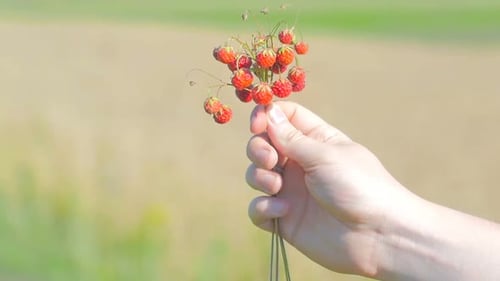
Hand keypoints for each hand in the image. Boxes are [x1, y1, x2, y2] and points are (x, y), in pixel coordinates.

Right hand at [246, 102, 412, 276]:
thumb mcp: (324, 155)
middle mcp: (300, 163)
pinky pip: (258, 209)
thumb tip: (269, 112)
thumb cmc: (360, 187)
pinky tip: (283, 210)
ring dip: (260, 177)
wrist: (378, 236)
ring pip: (256, 175)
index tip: (257, 124)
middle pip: (263, 144)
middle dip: (258, 148)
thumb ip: (291, 137)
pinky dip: (263, 207)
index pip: (283, 118)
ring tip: (277, 186)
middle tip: (270, 159)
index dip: (267, 116)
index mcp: (314, 140)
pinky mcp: (285, 219)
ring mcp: (291, 191)